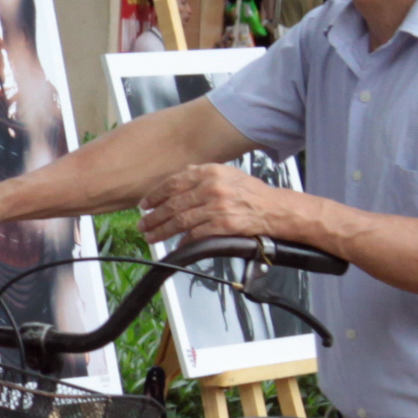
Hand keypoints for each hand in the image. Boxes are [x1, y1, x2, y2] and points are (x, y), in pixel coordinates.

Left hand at [140, 162, 304, 246]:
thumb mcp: (228, 173)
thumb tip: (183, 172)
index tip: (145, 205)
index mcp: (210, 172)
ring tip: (151, 236)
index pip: (173, 183)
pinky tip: (175, 245)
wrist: (274, 209)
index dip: (155, 195)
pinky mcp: (223, 225)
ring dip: (162, 231)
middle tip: (143, 225)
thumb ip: (203, 173)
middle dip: (154, 217)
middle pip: (173, 204)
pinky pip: (196, 234)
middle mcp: (212, 187)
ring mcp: (217, 207)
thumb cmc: (251, 192)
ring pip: (181, 220)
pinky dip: (183, 241)